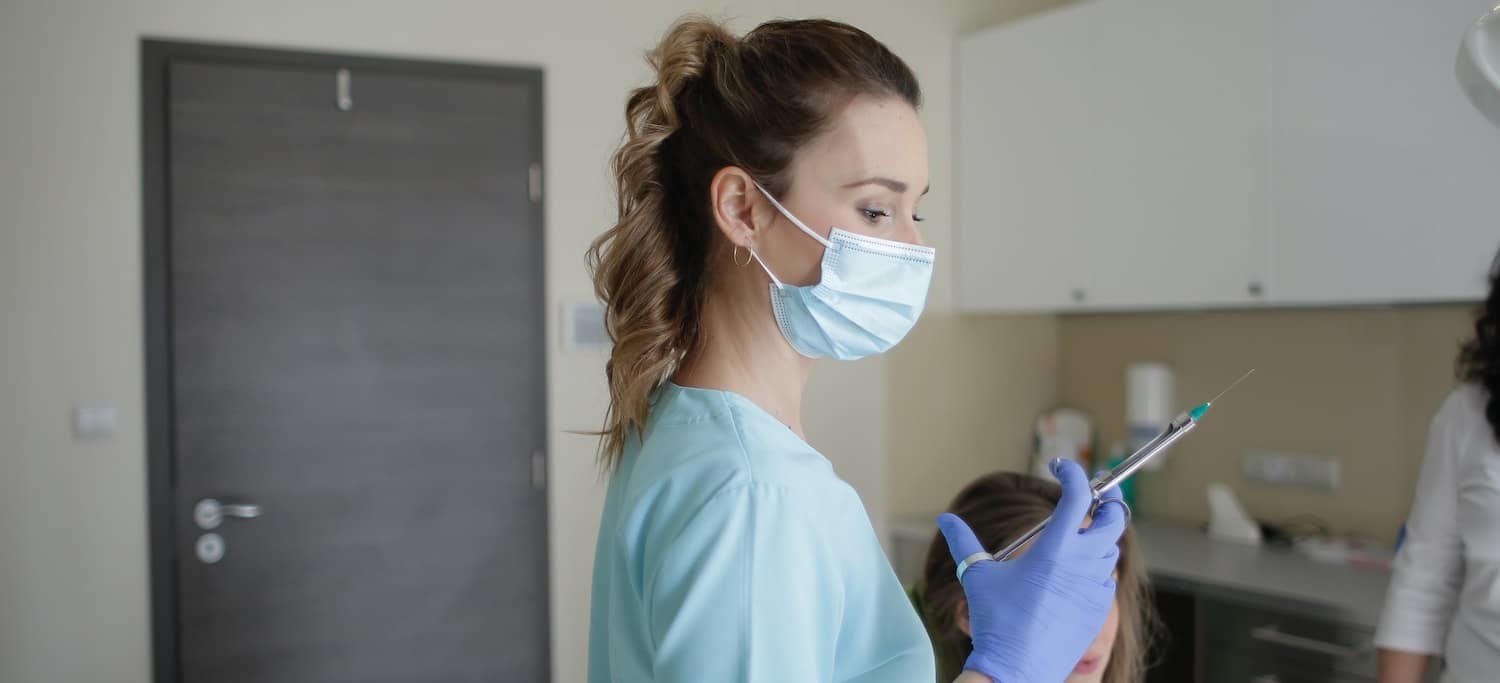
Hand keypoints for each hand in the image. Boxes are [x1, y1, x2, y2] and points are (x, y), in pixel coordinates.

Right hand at [937, 459, 1126, 682]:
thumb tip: (945, 519)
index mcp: (1053, 550)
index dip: (1074, 475)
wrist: (1017, 670)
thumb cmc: (996, 622)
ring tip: (1077, 537)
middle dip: (1106, 504)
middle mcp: (1081, 565)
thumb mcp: (976, 576)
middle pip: (1114, 520)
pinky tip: (1076, 574)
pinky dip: (1097, 569)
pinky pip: (1107, 579)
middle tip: (1090, 499)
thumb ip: (963, 541)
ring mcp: (1094, 588)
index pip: (1078, 496)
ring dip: (1099, 538)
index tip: (1063, 468)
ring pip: (1110, 551)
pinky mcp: (1099, 610)